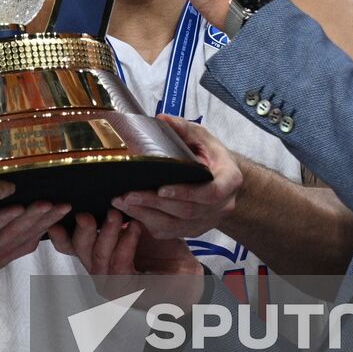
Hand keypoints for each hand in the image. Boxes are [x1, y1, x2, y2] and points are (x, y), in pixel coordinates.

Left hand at [0, 201, 70, 293]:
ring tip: (44, 204)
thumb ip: (3, 247)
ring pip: (6, 232)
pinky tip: (11, 207)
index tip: (67, 208)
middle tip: (64, 204)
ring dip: (27, 218)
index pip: (29, 239)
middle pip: (23, 235)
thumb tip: (27, 234)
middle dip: (45, 219)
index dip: (49, 225)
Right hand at [49, 211, 202, 306]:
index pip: (68, 242)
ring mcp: (108, 283)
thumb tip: (106, 188)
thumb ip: (119, 212)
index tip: (58, 213)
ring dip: (107, 235)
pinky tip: (133, 230)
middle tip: (87, 214)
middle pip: (78, 249)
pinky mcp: (125, 292)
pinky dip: (125, 246)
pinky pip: (119, 267)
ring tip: (116, 215)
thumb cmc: (160, 248)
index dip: (59, 231)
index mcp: (94, 251)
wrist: (186, 272)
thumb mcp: (137, 222)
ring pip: (98, 259)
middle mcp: (97, 268)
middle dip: (82, 230)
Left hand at [109, 115, 242, 238]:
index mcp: (229, 180)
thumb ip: (182, 128)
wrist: (222, 177)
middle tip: (128, 195)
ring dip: (147, 215)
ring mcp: (208, 221)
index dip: (186, 193)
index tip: (161, 189)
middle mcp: (222, 206)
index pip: (210, 193)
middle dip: (155, 204)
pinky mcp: (193, 230)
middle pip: (187, 211)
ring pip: (176, 226)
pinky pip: (170, 233)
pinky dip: (148, 224)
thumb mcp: (201, 136)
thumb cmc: (210, 154)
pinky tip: (130, 213)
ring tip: (123, 203)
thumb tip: (161, 118)